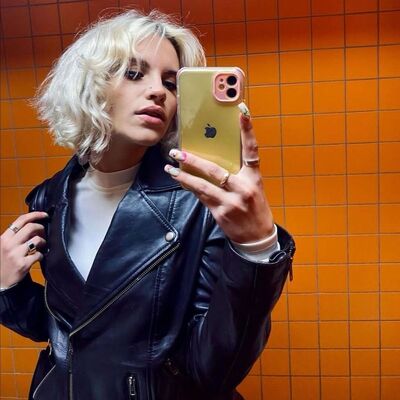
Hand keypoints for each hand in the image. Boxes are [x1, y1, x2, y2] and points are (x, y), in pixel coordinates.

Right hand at [0, 212, 47, 288]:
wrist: (1, 282)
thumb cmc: (5, 262)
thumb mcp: (5, 246)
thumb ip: (16, 236)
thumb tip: (34, 225)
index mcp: (4, 238)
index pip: (20, 220)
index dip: (34, 215)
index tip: (44, 215)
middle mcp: (8, 244)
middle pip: (31, 227)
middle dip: (41, 228)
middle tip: (43, 233)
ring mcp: (15, 254)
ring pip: (37, 240)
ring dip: (43, 242)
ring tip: (41, 246)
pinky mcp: (22, 264)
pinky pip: (39, 254)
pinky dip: (41, 255)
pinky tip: (37, 258)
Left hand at [164, 108, 273, 243]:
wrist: (257, 236)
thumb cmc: (255, 208)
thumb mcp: (253, 187)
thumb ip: (238, 173)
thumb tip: (215, 157)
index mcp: (254, 178)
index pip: (252, 150)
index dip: (248, 131)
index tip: (242, 112)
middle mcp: (243, 188)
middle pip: (216, 169)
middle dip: (194, 160)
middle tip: (177, 152)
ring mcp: (231, 202)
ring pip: (203, 185)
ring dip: (184, 176)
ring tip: (170, 168)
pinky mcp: (220, 213)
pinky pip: (201, 197)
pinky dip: (190, 187)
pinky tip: (180, 181)